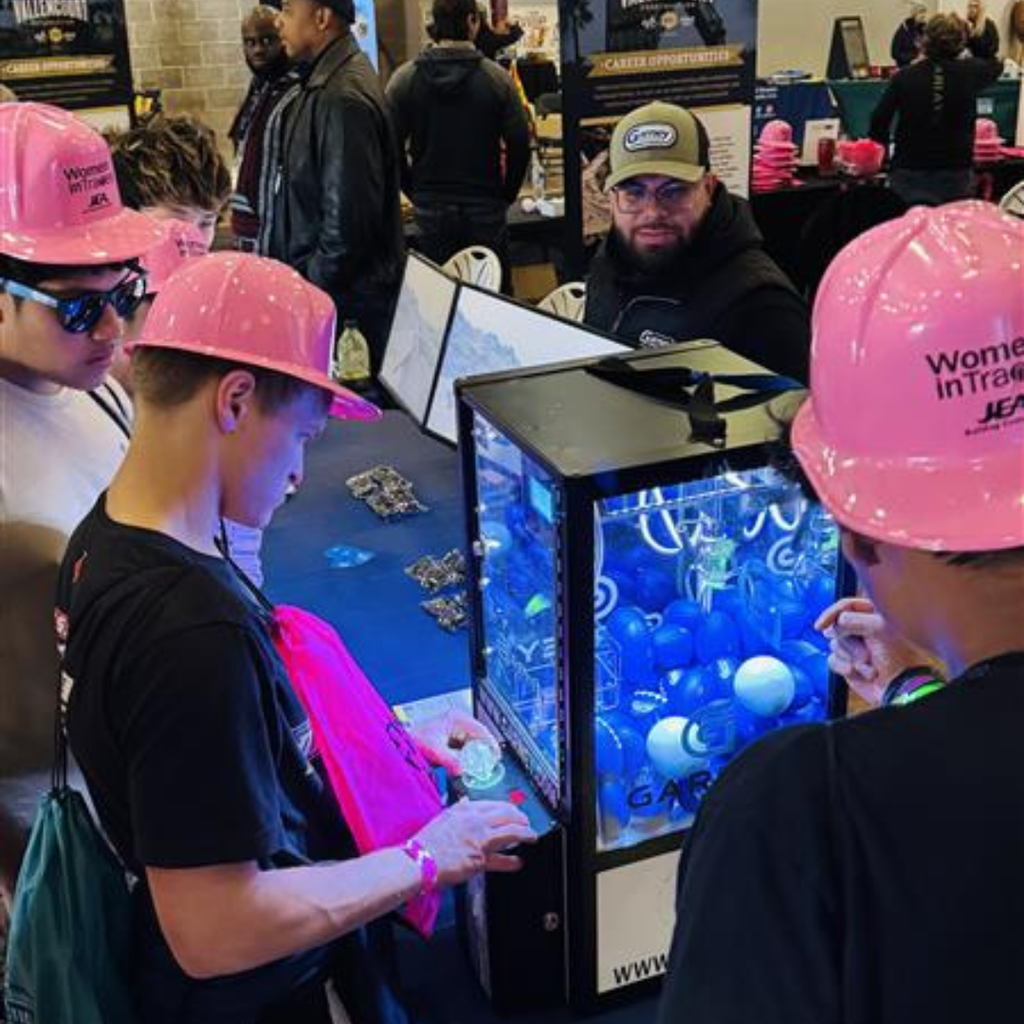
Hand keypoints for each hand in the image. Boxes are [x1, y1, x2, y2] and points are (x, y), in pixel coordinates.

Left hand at [409, 709, 500, 774]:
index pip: (481, 730)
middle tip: (487, 767)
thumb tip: (463, 769)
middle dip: (483, 753)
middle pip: (479, 738)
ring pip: (473, 745)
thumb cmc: (414, 741)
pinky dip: (467, 758)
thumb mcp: (434, 750)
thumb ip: (450, 760)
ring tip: (476, 769)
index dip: (490, 744)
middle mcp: (458, 723)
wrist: (401, 745)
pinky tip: (466, 767)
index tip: (495, 757)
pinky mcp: (452, 741)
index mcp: (456, 719)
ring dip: (475, 757)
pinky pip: (466, 750)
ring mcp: (455, 731)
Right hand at [413, 798, 535, 885]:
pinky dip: (512, 861)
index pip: (495, 804)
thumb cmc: (427, 842)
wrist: (419, 860)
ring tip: (531, 836)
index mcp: (466, 810)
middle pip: (508, 814)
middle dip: (521, 818)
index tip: (513, 812)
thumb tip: (467, 802)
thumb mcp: (443, 817)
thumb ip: (459, 809)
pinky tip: (518, 862)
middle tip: (526, 822)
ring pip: (511, 831)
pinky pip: (501, 860)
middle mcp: (475, 821)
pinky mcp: (480, 859)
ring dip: (526, 833)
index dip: (508, 808)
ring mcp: (479, 840)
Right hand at [815, 597, 942, 707]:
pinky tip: (855, 672)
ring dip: (850, 657)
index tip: (822, 625)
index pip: (847, 606)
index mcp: (874, 616)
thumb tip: (835, 624)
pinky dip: (843, 667)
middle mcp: (864, 631)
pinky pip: (832, 660)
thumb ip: (853, 619)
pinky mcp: (848, 663)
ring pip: (835, 645)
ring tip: (869, 666)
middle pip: (838, 628)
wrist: (899, 688)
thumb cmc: (898, 657)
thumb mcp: (878, 628)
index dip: (832, 613)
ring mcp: (855, 648)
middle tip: (867, 654)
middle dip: (850, 643)